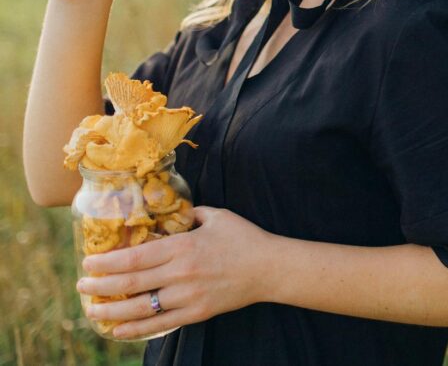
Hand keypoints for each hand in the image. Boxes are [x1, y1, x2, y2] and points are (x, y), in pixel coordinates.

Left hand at [76, 206, 276, 339]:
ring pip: (140, 307)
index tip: (88, 262)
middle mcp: (181, 273)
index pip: (135, 257)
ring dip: (111, 310)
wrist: (270, 268)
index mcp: (183, 246)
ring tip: (92, 309)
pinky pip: (160, 324)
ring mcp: (188, 296)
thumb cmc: (245, 238)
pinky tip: (118, 330)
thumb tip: (169, 213)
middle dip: (100, 285)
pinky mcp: (197, 313)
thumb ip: (190, 214)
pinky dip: (135, 329)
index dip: (107, 262)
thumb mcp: (217, 216)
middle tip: (82, 284)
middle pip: (131, 283)